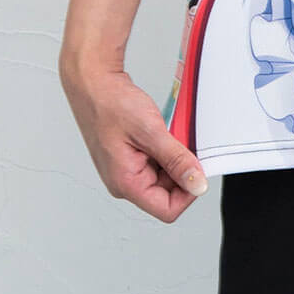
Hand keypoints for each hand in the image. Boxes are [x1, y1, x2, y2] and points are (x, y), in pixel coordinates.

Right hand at [59, 57, 208, 222]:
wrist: (93, 84)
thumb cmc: (111, 105)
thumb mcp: (150, 131)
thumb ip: (176, 160)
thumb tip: (197, 184)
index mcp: (126, 184)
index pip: (168, 209)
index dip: (189, 192)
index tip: (200, 168)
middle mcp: (125, 182)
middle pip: (168, 192)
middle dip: (182, 169)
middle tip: (185, 142)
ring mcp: (127, 170)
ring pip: (165, 175)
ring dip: (175, 156)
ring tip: (172, 132)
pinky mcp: (131, 157)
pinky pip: (158, 161)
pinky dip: (167, 147)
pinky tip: (165, 130)